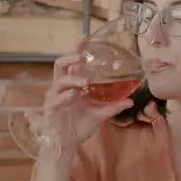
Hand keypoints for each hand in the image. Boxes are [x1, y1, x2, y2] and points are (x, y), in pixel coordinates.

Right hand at [42, 37, 133, 155]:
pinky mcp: (50, 110)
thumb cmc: (78, 126)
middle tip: (81, 57)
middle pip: (60, 66)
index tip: (84, 36)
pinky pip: (55, 100)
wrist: (67, 144)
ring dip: (72, 80)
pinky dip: (64, 96)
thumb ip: (113, 108)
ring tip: (85, 82)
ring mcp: (54, 98)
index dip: (76, 49)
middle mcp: (61, 88)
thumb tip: (130, 101)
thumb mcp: (99, 116)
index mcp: (72, 85)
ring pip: (59, 81)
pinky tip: (73, 94)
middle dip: (69, 57)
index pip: (72, 63)